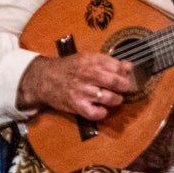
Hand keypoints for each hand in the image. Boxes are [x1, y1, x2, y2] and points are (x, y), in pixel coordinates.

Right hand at [17, 51, 135, 122]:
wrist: (44, 78)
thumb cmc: (68, 68)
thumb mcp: (86, 58)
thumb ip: (108, 62)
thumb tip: (129, 66)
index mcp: (89, 60)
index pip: (116, 66)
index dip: (124, 72)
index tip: (125, 76)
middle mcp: (86, 74)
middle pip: (116, 82)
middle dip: (124, 86)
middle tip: (124, 88)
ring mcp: (82, 91)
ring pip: (109, 98)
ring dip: (116, 99)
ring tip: (114, 98)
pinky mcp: (77, 105)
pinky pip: (96, 113)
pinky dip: (102, 113)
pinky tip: (101, 108)